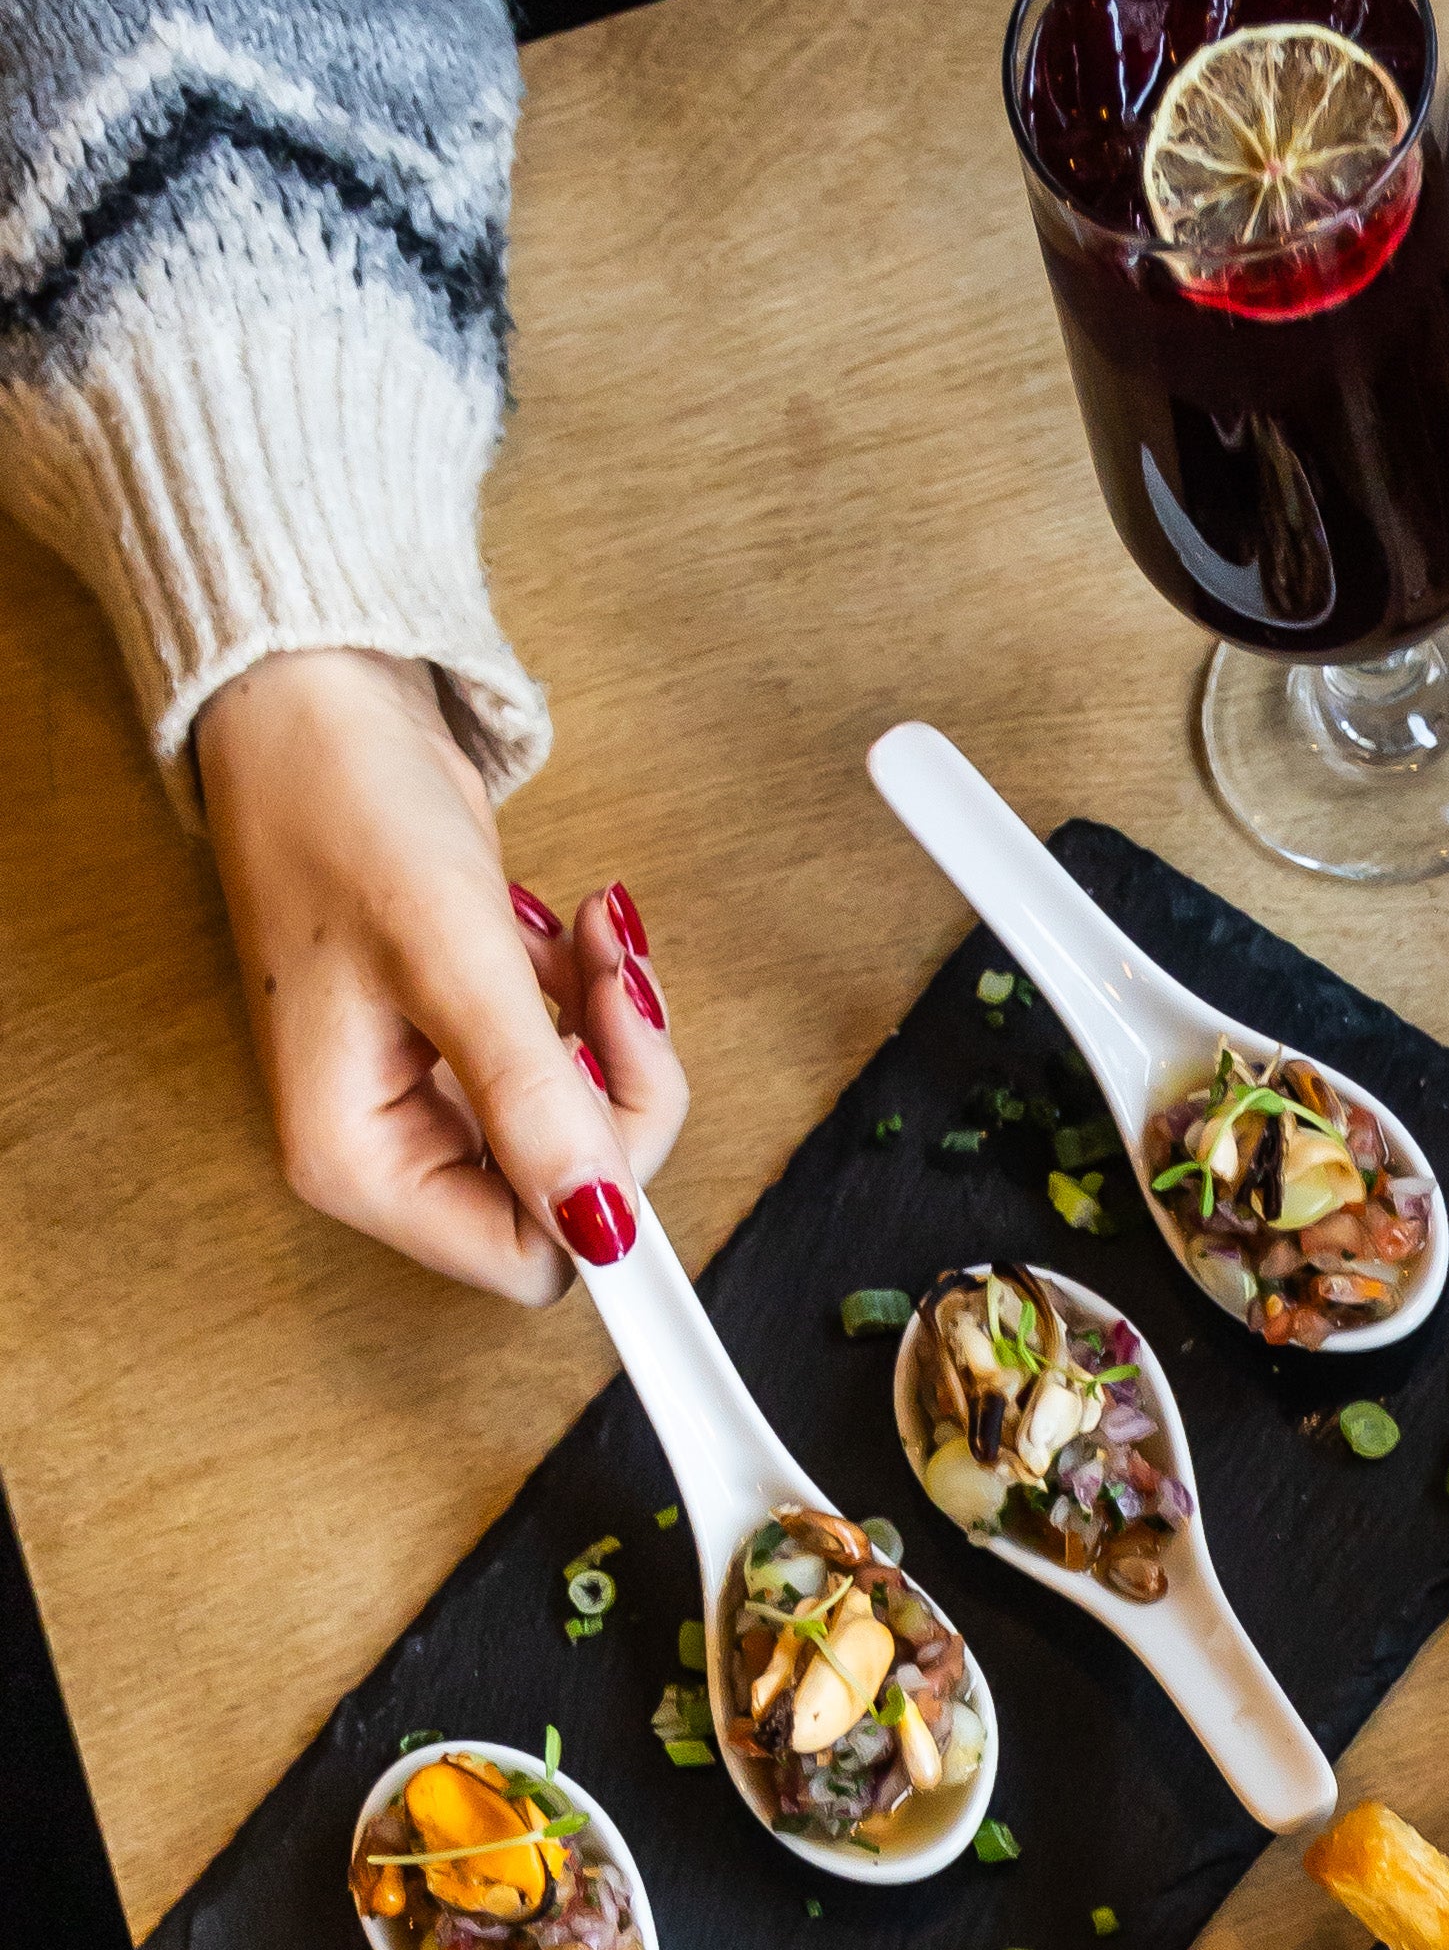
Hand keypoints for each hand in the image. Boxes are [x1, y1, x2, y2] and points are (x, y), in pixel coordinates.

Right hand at [196, 647, 684, 1300]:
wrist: (311, 692)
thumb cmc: (339, 808)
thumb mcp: (449, 957)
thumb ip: (530, 1101)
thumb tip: (603, 1230)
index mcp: (355, 1158)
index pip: (526, 1256)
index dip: (605, 1191)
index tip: (634, 1078)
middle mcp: (389, 1143)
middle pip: (569, 1194)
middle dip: (619, 1088)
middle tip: (622, 981)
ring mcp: (428, 1091)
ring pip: (584, 1125)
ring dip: (614, 1031)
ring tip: (598, 935)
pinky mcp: (464, 1036)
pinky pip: (571, 1063)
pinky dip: (591, 999)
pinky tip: (569, 928)